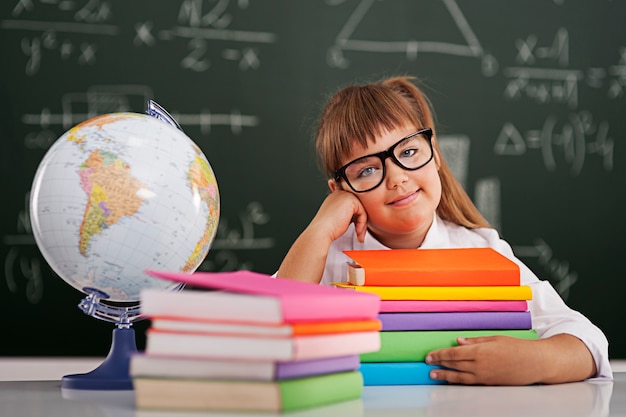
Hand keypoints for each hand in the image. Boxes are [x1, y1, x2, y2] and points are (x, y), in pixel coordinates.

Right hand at [276, 190, 366, 282]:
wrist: (321, 231)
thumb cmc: (326, 229)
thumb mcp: (338, 218)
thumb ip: (347, 213)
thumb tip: (358, 217)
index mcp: (335, 197)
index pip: (352, 206)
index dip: (356, 218)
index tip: (356, 229)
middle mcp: (340, 194)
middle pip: (358, 207)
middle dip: (360, 222)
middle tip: (359, 233)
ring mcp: (345, 196)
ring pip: (362, 210)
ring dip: (362, 224)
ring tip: (358, 234)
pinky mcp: (351, 201)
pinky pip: (363, 213)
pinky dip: (362, 224)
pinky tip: (357, 232)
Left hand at [425, 334, 595, 384]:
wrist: (536, 363)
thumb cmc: (518, 348)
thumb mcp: (495, 339)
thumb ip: (475, 341)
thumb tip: (459, 341)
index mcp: (481, 351)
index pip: (454, 354)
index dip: (439, 355)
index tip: (429, 356)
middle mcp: (481, 365)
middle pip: (454, 365)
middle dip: (439, 364)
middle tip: (427, 364)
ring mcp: (485, 376)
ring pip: (460, 377)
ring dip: (445, 376)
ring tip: (434, 375)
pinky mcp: (489, 384)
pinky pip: (470, 383)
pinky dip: (458, 381)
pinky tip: (451, 380)